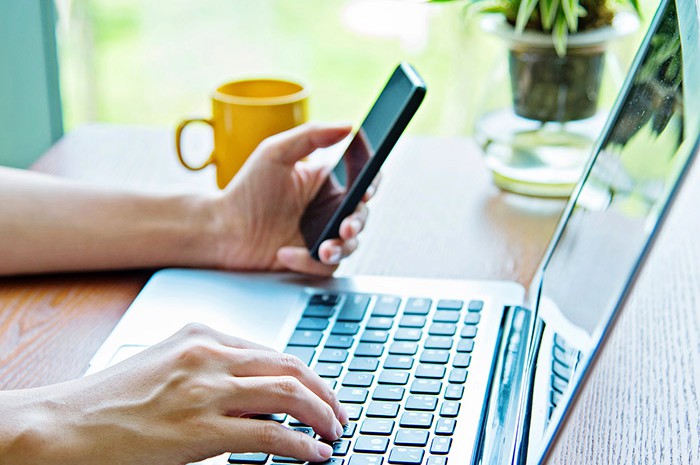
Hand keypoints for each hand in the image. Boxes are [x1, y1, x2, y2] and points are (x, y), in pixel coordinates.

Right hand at [5, 324, 347, 464]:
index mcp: (201, 335)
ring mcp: (207, 390)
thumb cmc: (109, 401)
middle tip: (337, 411)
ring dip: (321, 413)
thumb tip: (258, 391)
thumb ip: (212, 369)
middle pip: (290, 366)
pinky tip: (313, 453)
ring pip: (289, 394)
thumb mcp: (167, 366)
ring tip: (333, 430)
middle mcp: (209, 354)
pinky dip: (301, 444)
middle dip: (323, 391)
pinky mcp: (202, 429)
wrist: (63, 425)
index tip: (318, 391)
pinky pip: (271, 434)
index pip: (271, 351)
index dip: (303, 373)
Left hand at [212, 123, 370, 275]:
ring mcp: (320, 235)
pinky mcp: (311, 259)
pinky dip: (309, 262)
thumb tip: (348, 126)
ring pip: (351, 244)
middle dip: (358, 221)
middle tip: (346, 225)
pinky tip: (286, 253)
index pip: (362, 180)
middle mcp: (327, 209)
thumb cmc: (245, 191)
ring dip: (342, 247)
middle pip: (362, 215)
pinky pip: (327, 265)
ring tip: (324, 248)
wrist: (222, 231)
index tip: (366, 190)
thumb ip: (311, 135)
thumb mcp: (275, 153)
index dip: (372, 184)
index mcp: (324, 183)